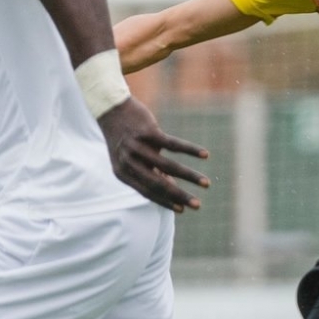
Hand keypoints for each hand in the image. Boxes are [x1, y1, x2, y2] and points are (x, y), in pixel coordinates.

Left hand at [99, 96, 209, 211]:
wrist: (111, 108)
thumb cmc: (124, 137)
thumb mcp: (130, 158)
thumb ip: (148, 173)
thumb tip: (172, 188)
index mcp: (123, 173)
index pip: (147, 192)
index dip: (165, 202)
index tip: (182, 210)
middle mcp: (129, 161)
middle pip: (158, 183)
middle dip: (180, 196)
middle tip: (197, 206)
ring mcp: (138, 146)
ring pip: (168, 166)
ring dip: (190, 176)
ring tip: (206, 184)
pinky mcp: (148, 132)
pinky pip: (173, 145)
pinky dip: (191, 150)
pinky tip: (205, 155)